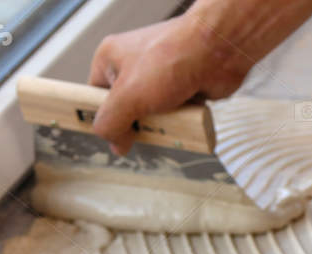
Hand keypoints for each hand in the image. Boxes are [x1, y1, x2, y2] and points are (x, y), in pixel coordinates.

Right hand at [88, 16, 250, 152]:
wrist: (217, 51)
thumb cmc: (172, 58)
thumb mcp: (127, 96)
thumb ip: (110, 123)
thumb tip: (114, 143)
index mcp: (111, 59)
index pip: (94, 97)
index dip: (103, 118)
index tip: (110, 134)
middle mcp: (133, 66)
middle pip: (124, 111)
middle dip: (136, 124)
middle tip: (144, 126)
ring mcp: (158, 78)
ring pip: (150, 117)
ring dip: (159, 125)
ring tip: (167, 120)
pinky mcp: (179, 88)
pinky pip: (171, 116)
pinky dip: (177, 122)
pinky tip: (183, 118)